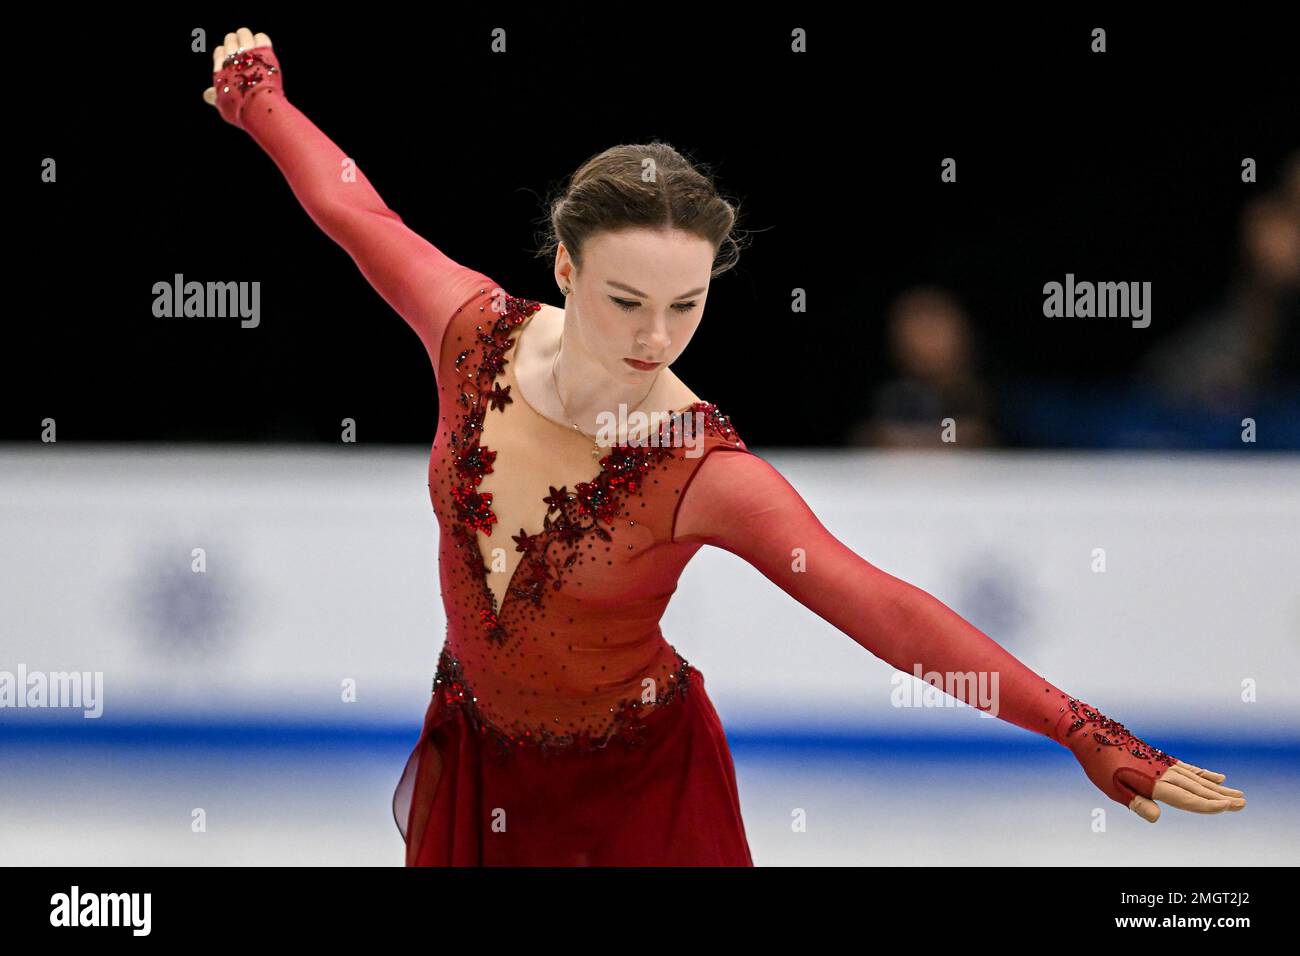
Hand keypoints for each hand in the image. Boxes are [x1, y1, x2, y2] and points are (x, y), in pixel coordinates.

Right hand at [203, 27, 278, 126]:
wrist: (258, 106)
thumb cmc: (239, 109)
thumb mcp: (222, 104)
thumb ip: (214, 97)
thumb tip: (206, 95)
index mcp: (220, 68)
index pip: (219, 51)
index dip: (225, 55)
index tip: (233, 63)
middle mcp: (232, 57)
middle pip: (230, 39)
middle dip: (236, 43)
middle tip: (245, 54)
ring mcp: (247, 52)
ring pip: (244, 34)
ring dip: (247, 38)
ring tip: (254, 47)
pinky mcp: (263, 52)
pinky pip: (261, 37)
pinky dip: (262, 41)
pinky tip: (265, 49)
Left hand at [1057, 698, 1245, 822]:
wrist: (1090, 733)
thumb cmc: (1099, 764)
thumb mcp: (1112, 788)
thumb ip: (1137, 803)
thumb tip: (1157, 817)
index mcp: (1153, 782)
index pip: (1187, 798)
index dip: (1208, 806)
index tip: (1227, 808)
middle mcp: (1163, 772)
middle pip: (1197, 788)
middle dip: (1221, 797)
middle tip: (1243, 803)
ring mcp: (1163, 763)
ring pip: (1196, 778)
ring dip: (1217, 787)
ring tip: (1237, 794)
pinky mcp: (1159, 758)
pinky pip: (1187, 768)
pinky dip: (1203, 773)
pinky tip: (1216, 776)